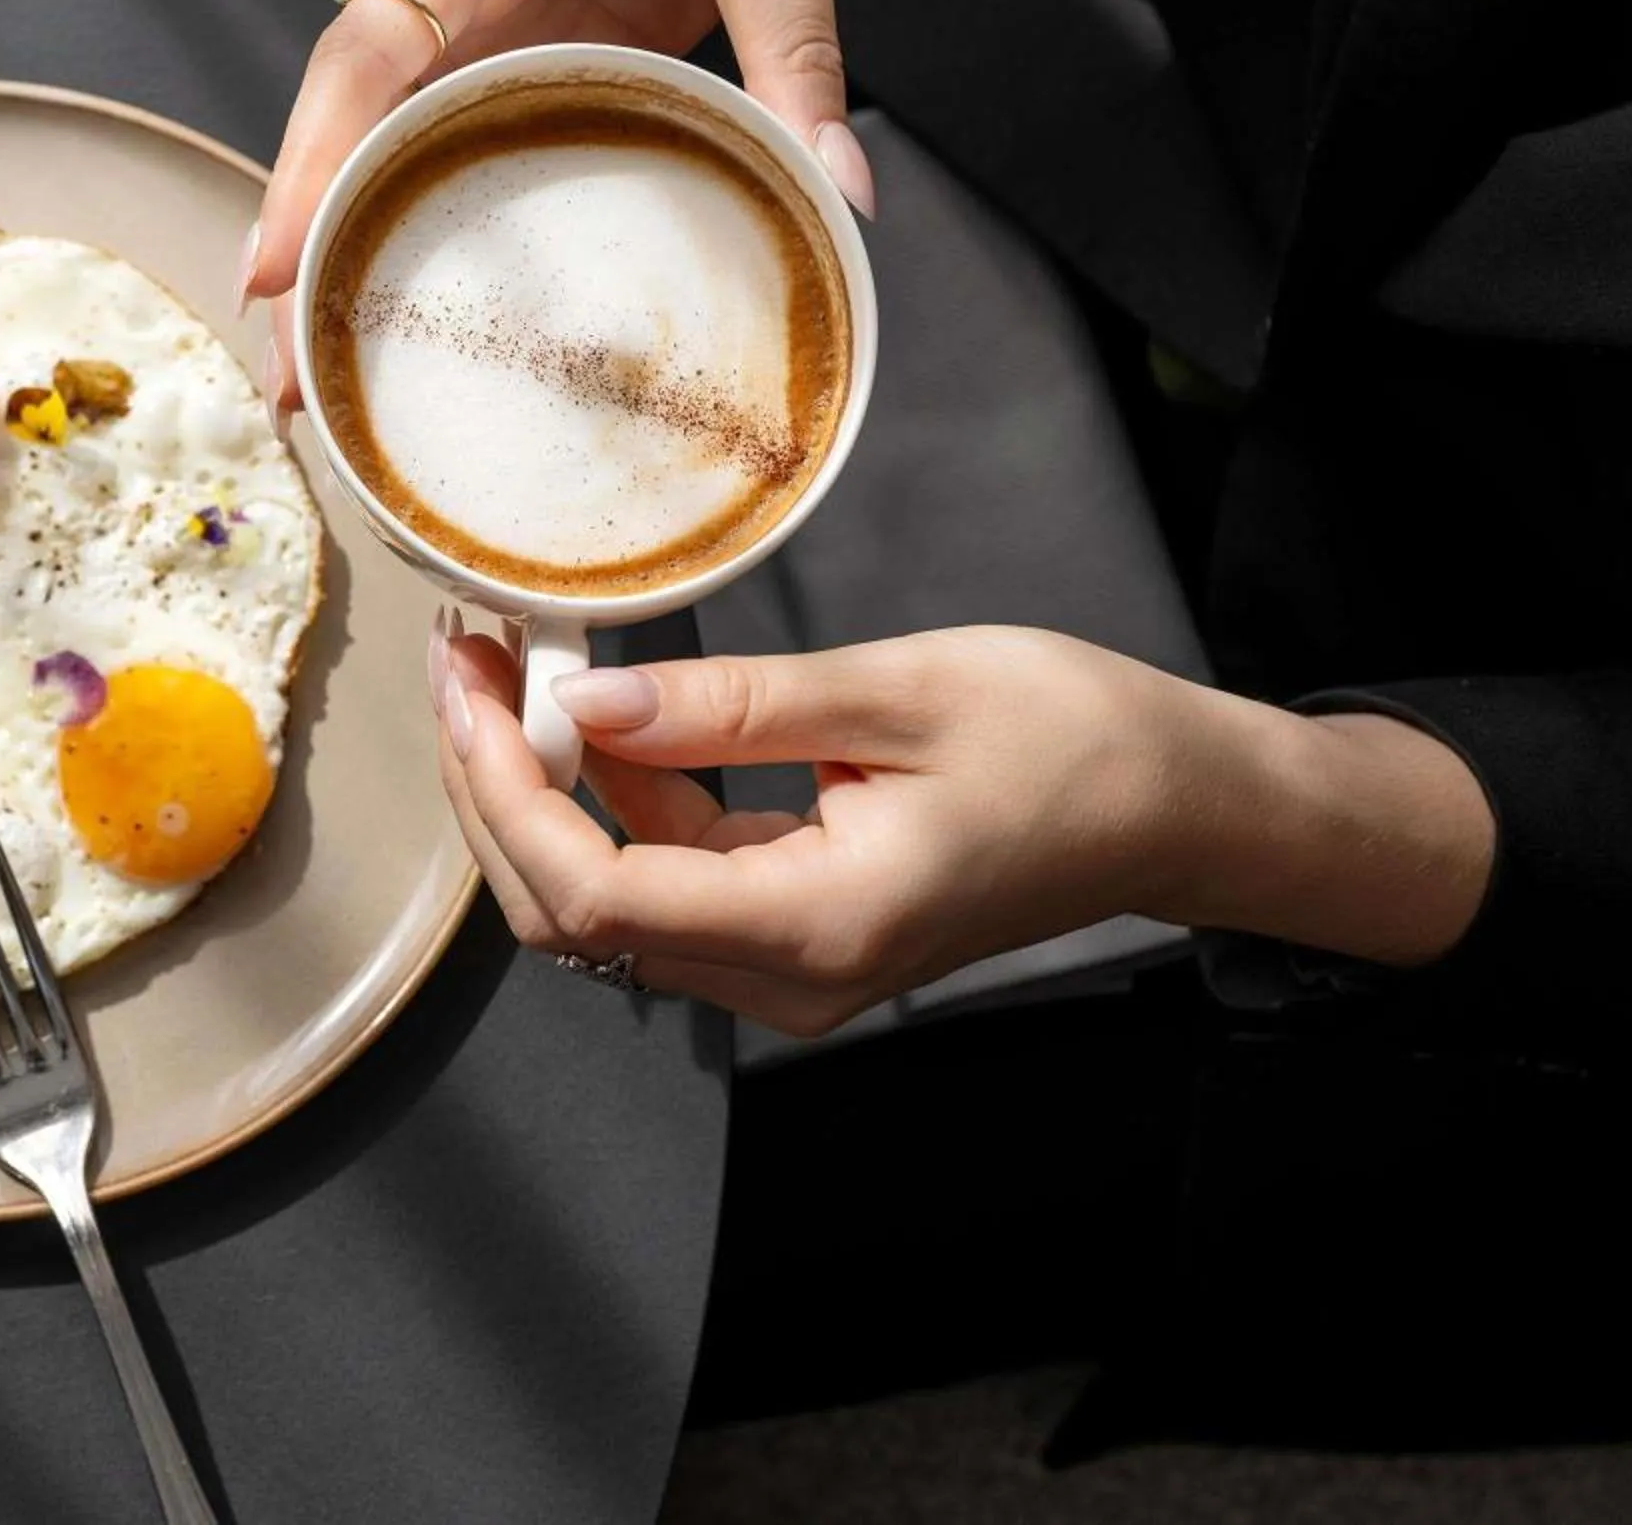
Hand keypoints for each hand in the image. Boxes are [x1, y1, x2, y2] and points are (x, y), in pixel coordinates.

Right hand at [239, 0, 882, 409]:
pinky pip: (481, 119)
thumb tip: (838, 196)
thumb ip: (799, 62)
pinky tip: (439, 288)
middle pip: (357, 109)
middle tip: (291, 376)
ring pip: (404, 125)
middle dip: (315, 233)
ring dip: (367, 230)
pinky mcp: (555, 16)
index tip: (272, 271)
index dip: (313, 167)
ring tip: (340, 365)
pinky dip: (449, 201)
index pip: (370, 54)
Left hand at [428, 617, 1493, 1038]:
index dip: (504, 794)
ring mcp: (787, 965)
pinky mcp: (793, 930)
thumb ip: (732, 705)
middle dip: (493, 788)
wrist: (1171, 807)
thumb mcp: (897, 691)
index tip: (466, 683)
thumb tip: (583, 699)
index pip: (595, 894)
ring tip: (502, 665)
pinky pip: (664, 880)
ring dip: (538, 791)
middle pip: (572, 915)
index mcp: (816, 923)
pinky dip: (610, 798)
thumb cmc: (1066, 737)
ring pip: (604, 904)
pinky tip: (593, 707)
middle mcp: (787, 974)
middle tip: (459, 658)